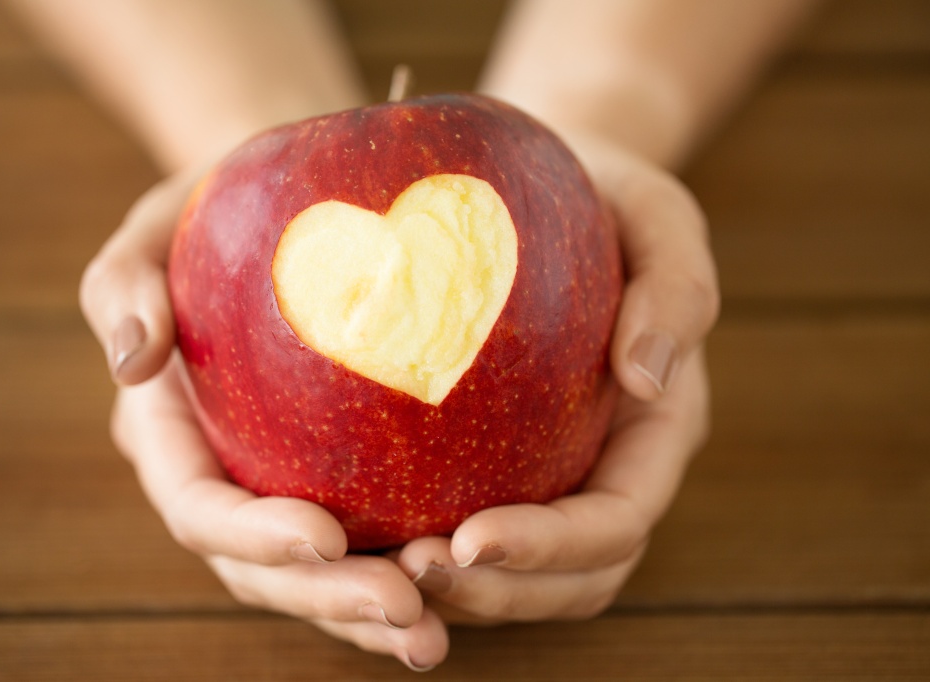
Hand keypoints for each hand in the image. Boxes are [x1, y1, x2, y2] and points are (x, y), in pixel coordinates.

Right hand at [78, 169, 448, 670]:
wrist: (280, 216)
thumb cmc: (214, 215)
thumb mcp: (157, 227)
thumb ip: (127, 284)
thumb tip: (133, 360)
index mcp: (170, 436)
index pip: (201, 506)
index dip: (253, 536)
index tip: (325, 536)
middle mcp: (223, 480)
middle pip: (262, 571)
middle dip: (326, 599)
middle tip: (404, 608)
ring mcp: (278, 491)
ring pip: (317, 580)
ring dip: (370, 616)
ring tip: (433, 635)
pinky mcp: (337, 484)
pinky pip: (369, 544)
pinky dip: (408, 576)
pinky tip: (464, 583)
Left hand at [395, 134, 718, 624]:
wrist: (562, 186)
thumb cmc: (610, 195)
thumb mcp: (658, 214)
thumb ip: (677, 286)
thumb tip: (648, 377)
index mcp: (657, 427)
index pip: (617, 519)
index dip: (553, 549)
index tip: (470, 540)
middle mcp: (611, 464)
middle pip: (575, 575)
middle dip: (502, 592)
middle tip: (411, 571)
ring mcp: (560, 467)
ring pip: (527, 575)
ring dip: (466, 590)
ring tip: (386, 568)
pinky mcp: (507, 455)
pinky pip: (474, 520)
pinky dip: (433, 544)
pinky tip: (369, 532)